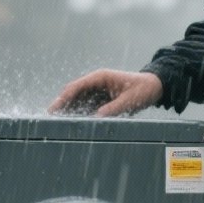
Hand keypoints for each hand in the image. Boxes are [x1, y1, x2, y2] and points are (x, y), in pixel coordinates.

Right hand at [48, 69, 163, 117]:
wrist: (154, 86)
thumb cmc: (143, 89)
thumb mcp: (130, 100)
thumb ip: (113, 109)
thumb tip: (97, 118)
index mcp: (100, 77)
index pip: (76, 87)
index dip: (63, 98)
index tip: (54, 109)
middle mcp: (96, 82)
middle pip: (73, 94)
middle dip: (61, 106)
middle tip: (49, 119)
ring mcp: (97, 91)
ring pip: (78, 101)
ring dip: (69, 111)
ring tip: (57, 124)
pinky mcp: (101, 99)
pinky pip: (87, 107)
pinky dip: (79, 115)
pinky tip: (73, 125)